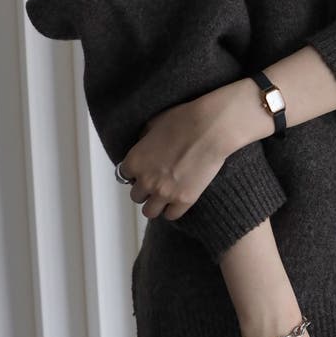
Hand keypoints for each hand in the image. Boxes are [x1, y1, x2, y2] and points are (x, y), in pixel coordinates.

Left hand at [121, 98, 228, 220]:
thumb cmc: (185, 121)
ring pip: (150, 212)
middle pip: (136, 196)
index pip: (124, 175)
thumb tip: (143, 144)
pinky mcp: (184, 200)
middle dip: (146, 189)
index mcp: (135, 161)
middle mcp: (146, 180)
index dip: (136, 172)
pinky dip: (173, 209)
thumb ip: (143, 139)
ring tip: (166, 195)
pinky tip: (179, 200)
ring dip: (156, 203)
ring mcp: (164, 192)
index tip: (145, 170)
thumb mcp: (154, 123)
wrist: (211, 129)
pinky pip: (171, 215)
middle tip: (158, 181)